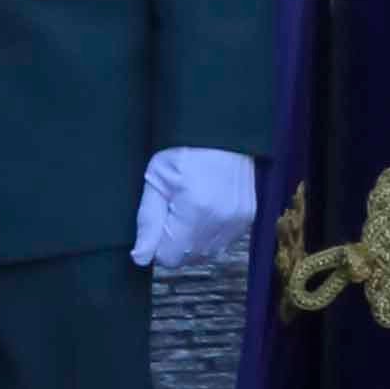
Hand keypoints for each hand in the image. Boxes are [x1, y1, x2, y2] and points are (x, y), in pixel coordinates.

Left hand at [132, 145, 258, 270]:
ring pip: (205, 254)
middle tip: (176, 208)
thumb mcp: (157, 178)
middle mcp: (221, 220)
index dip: (159, 241)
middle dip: (176, 241)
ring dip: (194, 240)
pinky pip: (222, 244)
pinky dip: (211, 234)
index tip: (161, 217)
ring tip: (192, 208)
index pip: (168, 257)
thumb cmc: (186, 149)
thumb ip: (148, 220)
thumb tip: (140, 258)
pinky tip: (208, 210)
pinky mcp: (248, 218)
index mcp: (195, 210)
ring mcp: (238, 221)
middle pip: (187, 258)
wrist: (225, 130)